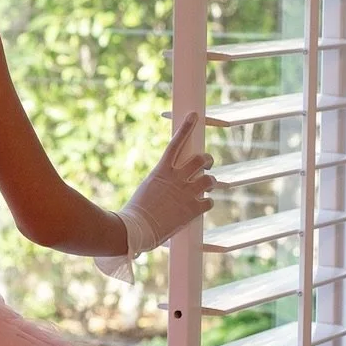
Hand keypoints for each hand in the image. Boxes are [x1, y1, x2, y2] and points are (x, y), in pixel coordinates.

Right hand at [124, 110, 215, 246]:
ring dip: (210, 182)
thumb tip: (167, 187)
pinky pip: (209, 202)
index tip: (194, 115)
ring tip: (206, 187)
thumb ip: (160, 184)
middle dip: (207, 160)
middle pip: (201, 159)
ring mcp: (187, 193)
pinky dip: (207, 203)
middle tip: (207, 165)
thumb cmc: (134, 212)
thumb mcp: (146, 190)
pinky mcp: (193, 209)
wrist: (135, 229)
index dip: (186, 127)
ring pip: (210, 180)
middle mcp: (176, 178)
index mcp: (162, 171)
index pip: (176, 143)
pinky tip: (201, 206)